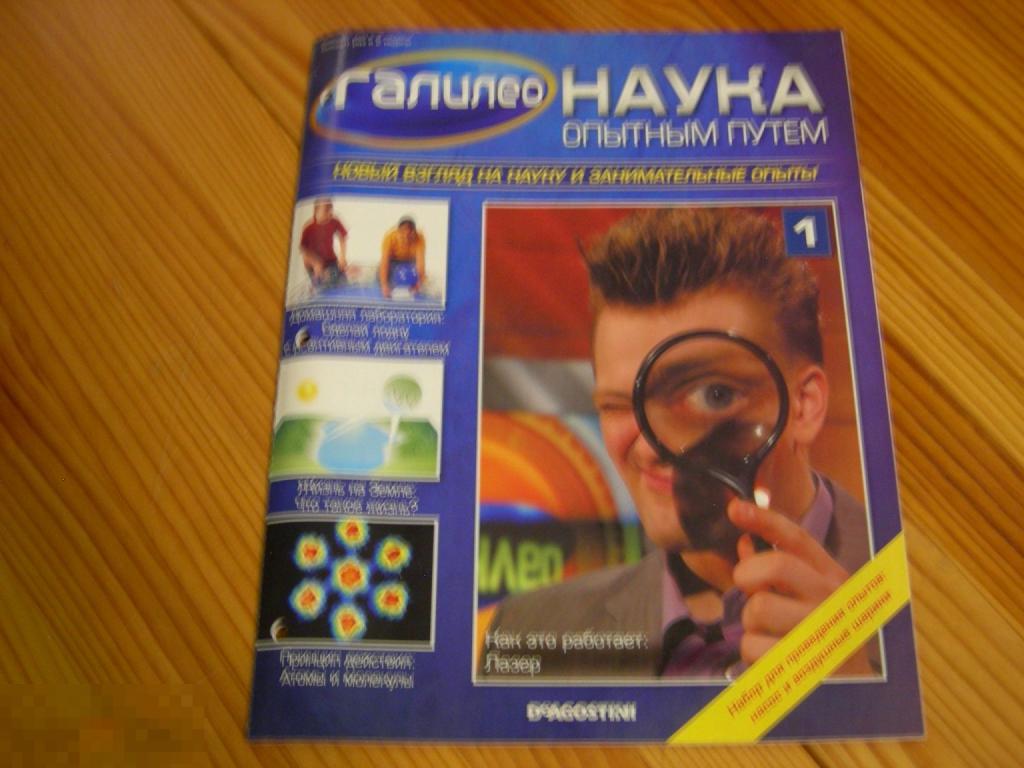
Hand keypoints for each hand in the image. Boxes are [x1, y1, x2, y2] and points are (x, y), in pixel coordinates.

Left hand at [728, 498, 870, 672]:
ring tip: (772, 638)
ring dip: (750, 627)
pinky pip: (752, 647)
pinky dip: (753, 656)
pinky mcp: (807, 665)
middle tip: (755, 595)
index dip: (763, 518)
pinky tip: (774, 661)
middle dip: (749, 579)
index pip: (797, 538)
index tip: (734, 507)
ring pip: (756, 610)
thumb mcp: (808, 599)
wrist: (856, 693)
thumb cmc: (821, 638)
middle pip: (774, 566)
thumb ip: (776, 571)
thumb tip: (743, 543)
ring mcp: (824, 632)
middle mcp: (834, 599)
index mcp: (834, 578)